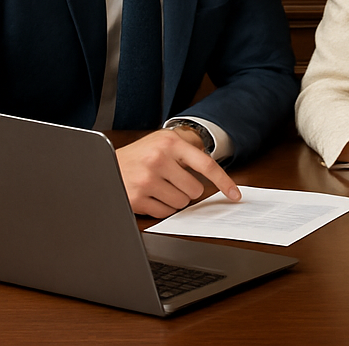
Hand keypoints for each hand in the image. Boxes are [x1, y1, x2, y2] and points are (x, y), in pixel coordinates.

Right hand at [115, 127, 239, 217]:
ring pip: (181, 203)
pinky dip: (162, 207)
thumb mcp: (165, 142)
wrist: (107, 162)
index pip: (206, 165)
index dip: (223, 181)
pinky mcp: (135, 199)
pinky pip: (164, 212)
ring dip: (174, 198)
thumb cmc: (143, 153)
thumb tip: (214, 177)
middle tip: (172, 179)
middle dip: (188, 188)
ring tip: (159, 186)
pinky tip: (151, 195)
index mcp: (170, 142)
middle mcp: (158, 159)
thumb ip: (189, 152)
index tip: (235, 195)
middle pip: (195, 190)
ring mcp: (145, 180)